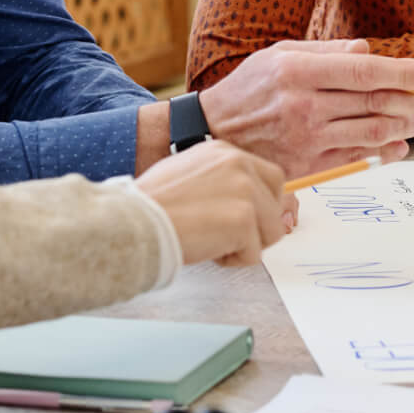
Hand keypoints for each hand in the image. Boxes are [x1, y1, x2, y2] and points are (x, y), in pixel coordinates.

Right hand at [137, 140, 290, 266]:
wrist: (135, 221)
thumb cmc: (151, 204)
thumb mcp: (188, 173)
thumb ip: (219, 180)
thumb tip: (242, 201)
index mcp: (226, 151)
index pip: (270, 177)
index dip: (261, 204)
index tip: (243, 219)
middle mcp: (240, 164)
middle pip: (278, 202)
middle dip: (261, 224)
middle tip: (231, 236)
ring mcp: (246, 191)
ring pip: (271, 231)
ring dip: (244, 245)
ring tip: (209, 240)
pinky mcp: (245, 219)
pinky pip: (254, 254)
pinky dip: (232, 261)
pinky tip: (205, 248)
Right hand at [197, 39, 413, 176]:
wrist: (213, 132)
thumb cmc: (248, 89)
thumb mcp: (279, 55)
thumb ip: (326, 52)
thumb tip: (368, 50)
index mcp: (298, 72)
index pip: (364, 71)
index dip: (404, 73)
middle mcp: (304, 106)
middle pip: (375, 102)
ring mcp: (307, 139)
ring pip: (372, 133)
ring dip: (404, 125)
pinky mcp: (308, 166)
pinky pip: (359, 159)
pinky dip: (386, 151)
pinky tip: (399, 143)